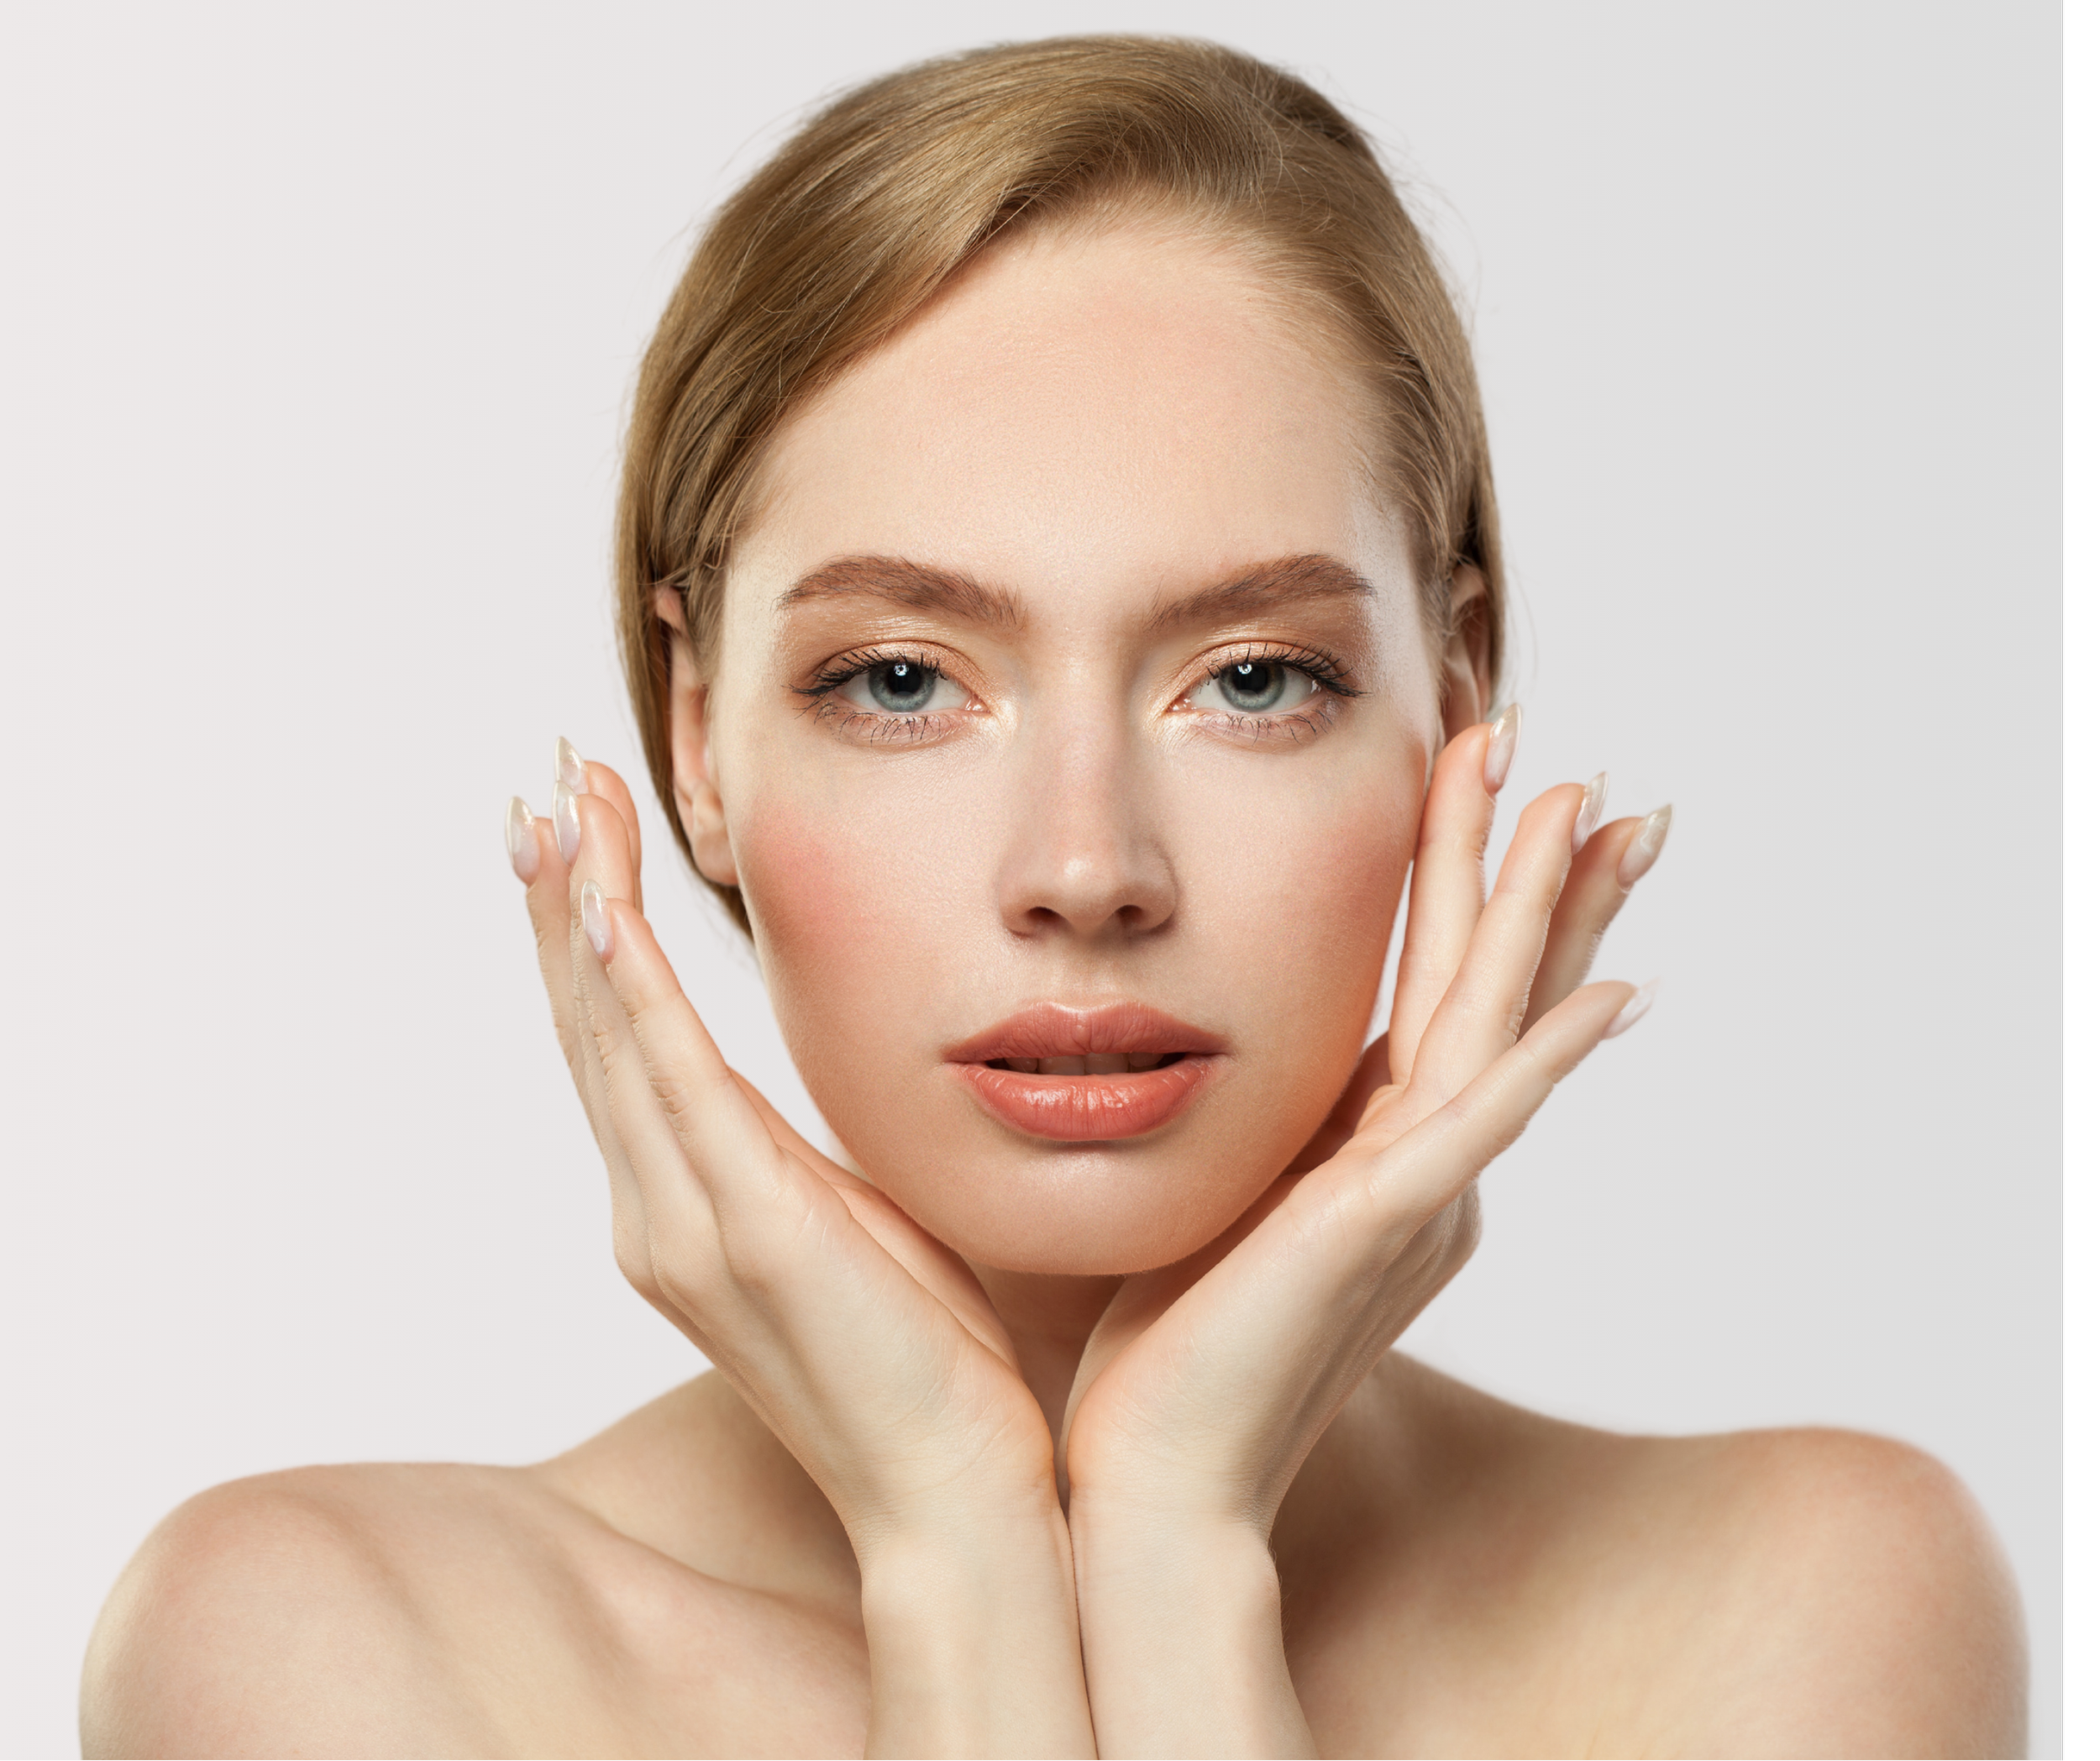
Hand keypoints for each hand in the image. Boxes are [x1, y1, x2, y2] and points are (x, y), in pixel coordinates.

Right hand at [508, 745, 1093, 1756]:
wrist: (959, 1493)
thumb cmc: (930, 1360)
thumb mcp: (862, 1224)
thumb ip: (816, 1161)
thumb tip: (836, 1084)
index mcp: (688, 1212)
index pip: (623, 1047)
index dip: (594, 939)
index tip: (587, 832)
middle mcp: (659, 1214)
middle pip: (591, 1025)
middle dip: (564, 897)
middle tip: (546, 781)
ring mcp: (686, 1225)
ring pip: (608, 1034)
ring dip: (578, 910)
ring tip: (554, 804)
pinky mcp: (743, 1230)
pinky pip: (666, 1077)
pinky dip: (625, 981)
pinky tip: (601, 899)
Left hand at [1059, 714, 1665, 1753]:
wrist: (1149, 1477)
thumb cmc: (1162, 1347)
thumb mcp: (1219, 1193)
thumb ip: (1260, 1131)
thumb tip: (1257, 1069)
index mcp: (1376, 1158)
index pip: (1444, 999)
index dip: (1480, 897)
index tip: (1503, 791)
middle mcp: (1416, 1170)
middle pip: (1490, 989)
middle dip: (1535, 875)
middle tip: (1585, 769)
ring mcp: (1408, 1196)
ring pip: (1493, 1021)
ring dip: (1543, 913)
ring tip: (1591, 808)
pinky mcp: (1379, 1226)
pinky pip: (1483, 1121)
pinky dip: (1550, 1054)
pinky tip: (1615, 989)